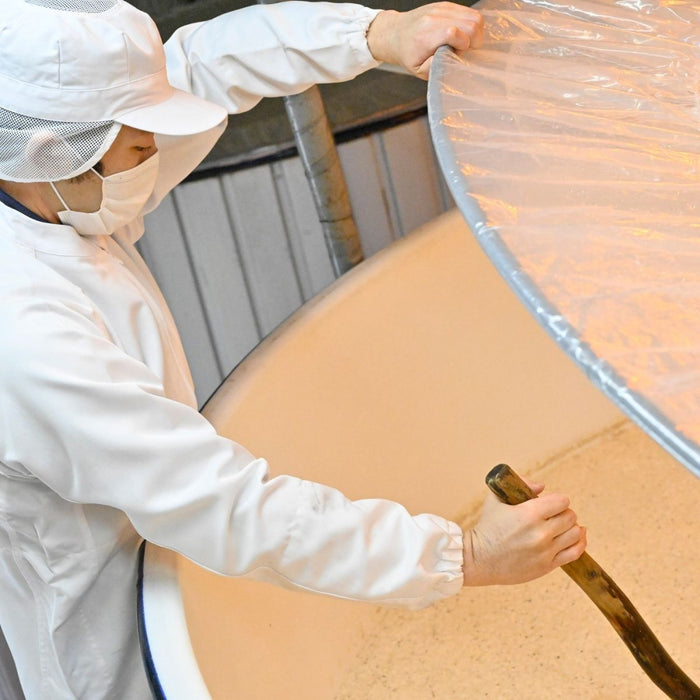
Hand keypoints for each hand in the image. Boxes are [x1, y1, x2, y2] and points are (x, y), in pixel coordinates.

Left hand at [366, 2, 483, 79]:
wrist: (395, 33)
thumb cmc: (407, 53)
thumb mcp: (418, 70)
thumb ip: (435, 68)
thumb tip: (451, 61)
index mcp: (425, 37)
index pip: (455, 33)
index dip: (463, 46)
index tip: (457, 54)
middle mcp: (434, 18)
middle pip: (471, 23)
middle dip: (474, 41)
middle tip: (464, 49)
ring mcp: (441, 9)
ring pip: (474, 16)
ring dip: (475, 32)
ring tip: (464, 42)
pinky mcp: (445, 5)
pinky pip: (469, 12)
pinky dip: (470, 24)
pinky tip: (461, 34)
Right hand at [462, 481, 586, 585]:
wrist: (478, 559)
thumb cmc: (487, 527)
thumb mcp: (496, 500)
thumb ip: (520, 486)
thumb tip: (542, 486)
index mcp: (529, 514)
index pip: (562, 501)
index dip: (557, 500)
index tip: (550, 503)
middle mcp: (540, 533)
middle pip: (570, 516)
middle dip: (563, 513)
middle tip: (553, 516)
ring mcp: (545, 551)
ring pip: (575, 534)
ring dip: (570, 528)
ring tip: (560, 527)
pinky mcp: (547, 566)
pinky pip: (575, 552)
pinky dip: (579, 543)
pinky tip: (574, 537)